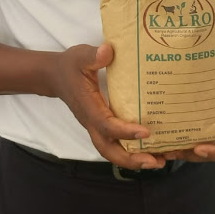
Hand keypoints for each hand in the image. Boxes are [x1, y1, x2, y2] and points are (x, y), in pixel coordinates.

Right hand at [51, 43, 165, 170]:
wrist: (56, 76)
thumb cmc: (70, 66)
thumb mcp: (79, 56)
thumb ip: (92, 55)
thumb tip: (107, 52)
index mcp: (88, 106)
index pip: (106, 124)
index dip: (125, 131)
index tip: (145, 131)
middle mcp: (91, 121)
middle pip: (108, 149)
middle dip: (130, 159)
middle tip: (155, 161)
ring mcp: (95, 126)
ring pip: (111, 150)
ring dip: (133, 159)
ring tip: (158, 161)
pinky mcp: (100, 125)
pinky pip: (114, 143)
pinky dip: (131, 151)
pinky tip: (150, 149)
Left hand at [161, 54, 214, 162]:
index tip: (199, 148)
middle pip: (211, 152)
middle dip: (192, 154)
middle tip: (174, 151)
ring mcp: (213, 126)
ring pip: (199, 144)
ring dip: (183, 149)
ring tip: (165, 149)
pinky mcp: (202, 118)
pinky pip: (192, 130)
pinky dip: (180, 135)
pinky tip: (165, 134)